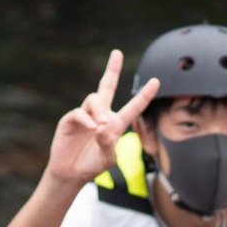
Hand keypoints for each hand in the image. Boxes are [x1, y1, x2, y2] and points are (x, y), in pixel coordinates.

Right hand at [45, 50, 160, 185]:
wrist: (71, 173)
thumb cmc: (92, 166)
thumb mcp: (107, 158)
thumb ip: (108, 142)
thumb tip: (101, 125)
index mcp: (115, 124)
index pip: (133, 107)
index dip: (144, 95)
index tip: (156, 81)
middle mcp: (101, 115)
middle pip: (107, 86)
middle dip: (112, 70)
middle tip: (117, 53)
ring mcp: (85, 116)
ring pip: (95, 99)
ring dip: (100, 110)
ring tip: (101, 124)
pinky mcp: (70, 120)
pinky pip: (80, 112)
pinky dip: (86, 118)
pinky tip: (91, 127)